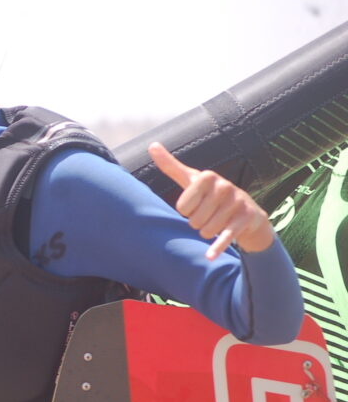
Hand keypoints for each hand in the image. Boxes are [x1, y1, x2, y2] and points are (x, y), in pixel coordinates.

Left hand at [148, 142, 273, 259]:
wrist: (248, 213)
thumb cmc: (211, 195)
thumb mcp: (192, 180)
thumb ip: (171, 166)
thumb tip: (152, 145)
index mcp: (207, 176)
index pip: (182, 207)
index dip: (186, 211)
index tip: (195, 206)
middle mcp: (225, 186)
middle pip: (193, 220)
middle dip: (197, 223)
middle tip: (208, 216)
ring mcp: (237, 202)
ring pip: (206, 230)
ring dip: (207, 232)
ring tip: (216, 223)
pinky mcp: (245, 219)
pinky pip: (226, 236)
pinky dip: (218, 247)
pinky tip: (209, 256)